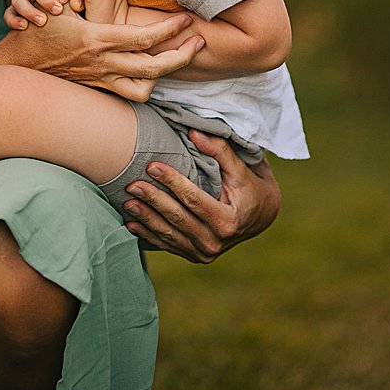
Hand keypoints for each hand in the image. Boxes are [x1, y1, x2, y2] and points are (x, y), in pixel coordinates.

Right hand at [0, 6, 203, 101]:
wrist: (17, 65)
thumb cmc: (38, 30)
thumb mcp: (63, 6)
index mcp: (97, 40)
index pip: (144, 38)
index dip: (171, 29)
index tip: (188, 19)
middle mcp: (102, 64)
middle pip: (153, 68)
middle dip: (182, 56)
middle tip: (199, 41)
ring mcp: (100, 79)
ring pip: (143, 89)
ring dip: (163, 76)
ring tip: (176, 57)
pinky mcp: (98, 87)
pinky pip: (129, 94)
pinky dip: (145, 85)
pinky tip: (152, 70)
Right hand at [4, 0, 79, 29]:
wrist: (63, 25)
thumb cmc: (74, 9)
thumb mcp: (79, 1)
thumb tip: (76, 2)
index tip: (65, 0)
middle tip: (57, 11)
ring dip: (30, 10)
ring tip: (42, 21)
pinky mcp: (13, 10)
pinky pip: (8, 13)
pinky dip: (14, 20)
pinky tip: (24, 27)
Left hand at [122, 133, 279, 262]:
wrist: (263, 217)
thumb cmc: (253, 188)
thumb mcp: (242, 169)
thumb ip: (220, 151)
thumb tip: (194, 132)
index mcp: (228, 221)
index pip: (194, 200)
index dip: (172, 182)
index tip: (152, 166)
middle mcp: (215, 242)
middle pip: (177, 218)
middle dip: (153, 200)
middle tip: (132, 184)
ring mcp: (204, 253)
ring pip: (169, 234)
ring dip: (145, 218)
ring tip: (126, 202)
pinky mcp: (195, 256)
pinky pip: (168, 245)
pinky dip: (148, 234)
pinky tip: (131, 223)